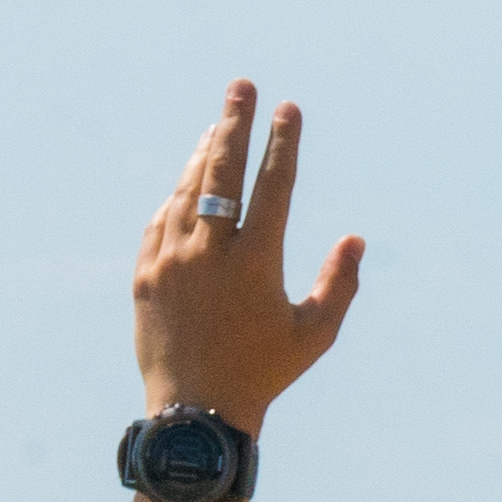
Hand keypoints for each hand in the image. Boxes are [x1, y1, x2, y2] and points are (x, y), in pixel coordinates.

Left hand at [132, 81, 362, 432]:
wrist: (195, 414)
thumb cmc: (264, 374)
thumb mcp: (315, 335)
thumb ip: (340, 284)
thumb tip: (355, 239)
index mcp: (257, 263)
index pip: (273, 185)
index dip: (283, 143)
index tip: (289, 109)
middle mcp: (210, 253)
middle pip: (222, 171)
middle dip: (235, 123)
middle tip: (242, 86)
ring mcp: (172, 260)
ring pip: (187, 190)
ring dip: (205, 154)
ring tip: (219, 127)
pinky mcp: (145, 274)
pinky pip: (161, 221)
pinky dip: (178, 197)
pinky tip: (189, 183)